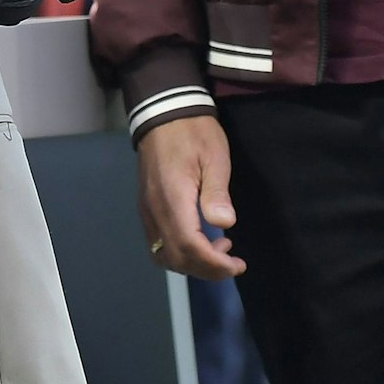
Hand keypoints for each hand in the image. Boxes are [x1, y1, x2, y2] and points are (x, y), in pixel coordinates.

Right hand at [137, 115, 243, 278]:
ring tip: (218, 250)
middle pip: (175, 257)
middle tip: (233, 262)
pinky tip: (200, 240)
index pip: (189, 245)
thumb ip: (217, 191)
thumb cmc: (194, 132)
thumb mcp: (215, 155)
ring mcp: (147, 210)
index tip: (237, 264)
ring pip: (163, 255)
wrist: (163, 113)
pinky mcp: (146, 208)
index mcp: (172, 197)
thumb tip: (225, 223)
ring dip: (192, 264)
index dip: (213, 263)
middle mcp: (154, 210)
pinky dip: (179, 253)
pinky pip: (157, 243)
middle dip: (206, 269)